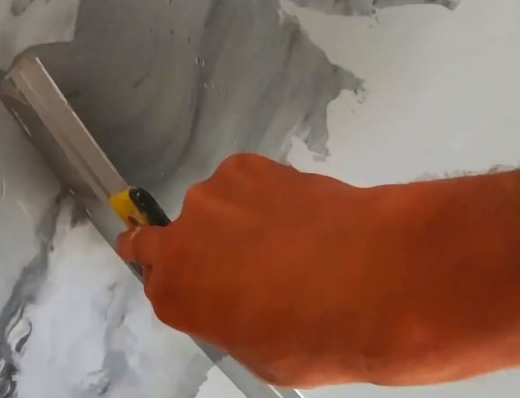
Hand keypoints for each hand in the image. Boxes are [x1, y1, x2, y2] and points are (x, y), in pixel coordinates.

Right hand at [118, 154, 519, 386]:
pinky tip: (302, 213)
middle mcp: (180, 240)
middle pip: (176, 235)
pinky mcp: (249, 166)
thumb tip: (245, 306)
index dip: (179, 274)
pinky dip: (270, 191)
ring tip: (292, 237)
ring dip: (243, 216)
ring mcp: (212, 197)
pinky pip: (249, 180)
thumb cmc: (315, 334)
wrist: (367, 279)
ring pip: (218, 205)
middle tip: (254, 258)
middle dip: (206, 244)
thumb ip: (232, 321)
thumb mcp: (261, 354)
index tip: (198, 273)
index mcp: (173, 293)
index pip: (152, 274)